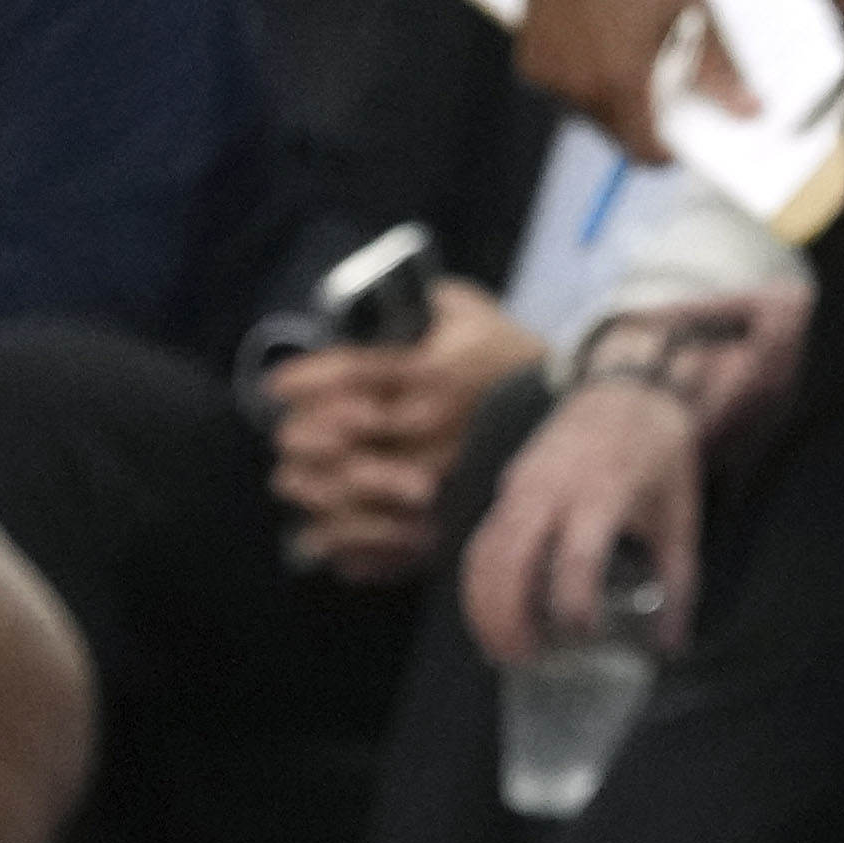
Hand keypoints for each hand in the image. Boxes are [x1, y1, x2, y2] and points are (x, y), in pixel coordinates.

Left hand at [268, 274, 545, 581]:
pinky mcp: (443, 517)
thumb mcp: (470, 312)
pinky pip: (380, 541)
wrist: (568, 413)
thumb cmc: (509, 357)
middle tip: (284, 437)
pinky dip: (342, 541)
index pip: (353, 373)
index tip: (275, 386)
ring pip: (352, 490)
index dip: (306, 379)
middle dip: (300, 437)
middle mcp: (428, 426)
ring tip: (291, 481)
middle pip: (342, 435)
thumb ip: (421, 302)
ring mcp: (435, 478)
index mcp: (431, 371)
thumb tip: (371, 301)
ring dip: (311, 487)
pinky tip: (321, 534)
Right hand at [457, 321, 765, 668]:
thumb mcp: (680, 515)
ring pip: (485, 551)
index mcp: (604, 490)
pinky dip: (478, 582)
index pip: (577, 555)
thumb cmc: (659, 453)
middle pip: (512, 558)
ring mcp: (524, 482)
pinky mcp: (509, 484)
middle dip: (508, 618)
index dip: (574, 603)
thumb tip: (670, 647)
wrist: (630, 384)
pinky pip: (481, 538)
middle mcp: (555, 486)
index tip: (582, 638)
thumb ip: (677, 584)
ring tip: (503, 651)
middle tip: (524, 661)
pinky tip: (492, 616)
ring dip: (484, 606)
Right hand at [517, 0, 708, 156]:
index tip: (678, 134)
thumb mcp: (693, 16)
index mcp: (624, 82)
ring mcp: (551, 78)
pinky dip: (577, 79)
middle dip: (637, 119)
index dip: (666, 149)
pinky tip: (590, 44)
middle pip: (616, 134)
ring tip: (620, 53)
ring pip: (586, 114)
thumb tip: (751, 111)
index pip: (645, 151)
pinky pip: (560, 91)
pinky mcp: (530, 64)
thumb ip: (719, 71)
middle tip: (652, 82)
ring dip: (606, 99)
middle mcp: (581, 89)